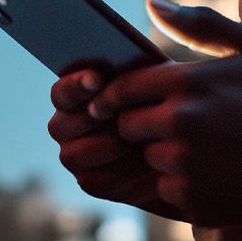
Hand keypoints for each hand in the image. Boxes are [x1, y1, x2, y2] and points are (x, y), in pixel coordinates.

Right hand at [48, 67, 189, 221]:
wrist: (182, 143)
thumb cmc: (161, 101)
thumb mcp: (150, 81)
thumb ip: (129, 71)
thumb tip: (118, 58)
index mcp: (72, 97)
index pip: (62, 92)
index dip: (76, 85)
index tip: (98, 79)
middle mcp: (66, 126)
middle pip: (59, 126)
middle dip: (88, 121)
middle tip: (118, 116)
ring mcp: (75, 155)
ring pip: (72, 156)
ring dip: (104, 147)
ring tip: (136, 140)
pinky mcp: (91, 182)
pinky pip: (93, 181)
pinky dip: (119, 173)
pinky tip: (144, 164)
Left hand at [84, 0, 241, 227]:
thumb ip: (198, 23)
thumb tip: (150, 1)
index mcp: (188, 82)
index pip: (123, 89)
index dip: (111, 96)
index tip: (106, 102)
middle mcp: (181, 123)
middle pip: (127, 127)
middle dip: (140, 124)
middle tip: (166, 124)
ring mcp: (188, 165)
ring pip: (147, 159)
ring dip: (161, 154)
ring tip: (197, 148)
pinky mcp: (196, 201)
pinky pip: (166, 190)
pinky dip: (180, 184)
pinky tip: (211, 173)